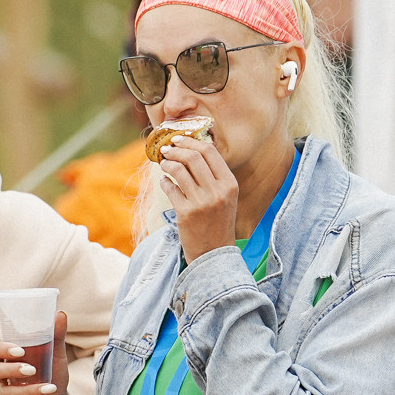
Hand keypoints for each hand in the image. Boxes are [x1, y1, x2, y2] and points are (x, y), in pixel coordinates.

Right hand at [0, 310, 70, 394]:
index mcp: (4, 356)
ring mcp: (1, 393)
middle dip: (11, 370)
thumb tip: (61, 314)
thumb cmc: (51, 371)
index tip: (19, 350)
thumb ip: (55, 336)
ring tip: (51, 387)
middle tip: (32, 369)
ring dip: (29, 390)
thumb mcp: (55, 354)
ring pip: (6, 393)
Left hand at [159, 134, 239, 261]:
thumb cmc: (218, 222)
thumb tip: (190, 151)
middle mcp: (217, 191)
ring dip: (167, 163)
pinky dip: (164, 181)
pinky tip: (164, 182)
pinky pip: (170, 188)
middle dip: (176, 149)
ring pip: (178, 170)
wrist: (214, 253)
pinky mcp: (185, 213)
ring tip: (164, 165)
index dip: (191, 142)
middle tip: (166, 149)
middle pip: (193, 157)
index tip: (179, 140)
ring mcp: (201, 202)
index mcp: (230, 184)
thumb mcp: (225, 197)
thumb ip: (213, 176)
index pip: (210, 151)